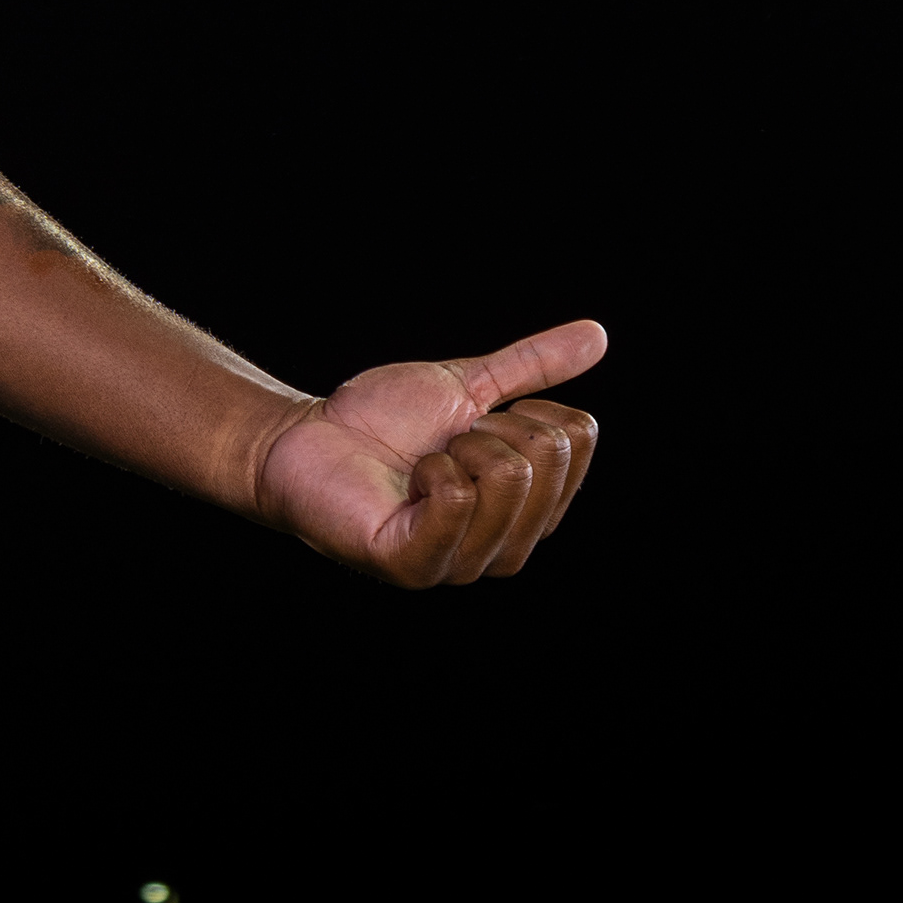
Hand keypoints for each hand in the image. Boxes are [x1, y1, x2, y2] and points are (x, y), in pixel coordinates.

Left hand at [251, 319, 604, 586]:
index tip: (474, 421)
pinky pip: (457, 500)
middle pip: (546, 455)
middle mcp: (509, 546)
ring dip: (454, 449)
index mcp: (531, 509)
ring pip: (508, 474)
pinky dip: (429, 470)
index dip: (522, 407)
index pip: (577, 438)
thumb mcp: (468, 386)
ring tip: (420, 465)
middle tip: (441, 445)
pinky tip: (406, 483)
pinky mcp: (417, 567)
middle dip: (486, 427)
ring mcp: (465, 563)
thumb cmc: (383, 419)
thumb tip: (597, 336)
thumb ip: (531, 368)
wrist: (305, 435)